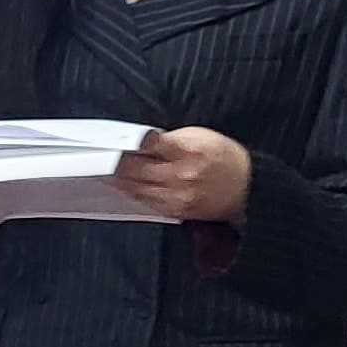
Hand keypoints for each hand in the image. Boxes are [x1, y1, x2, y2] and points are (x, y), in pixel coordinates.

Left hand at [113, 127, 251, 222]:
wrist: (249, 188)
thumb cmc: (224, 158)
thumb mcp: (201, 136)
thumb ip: (170, 139)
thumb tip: (140, 142)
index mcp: (189, 149)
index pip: (147, 143)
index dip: (126, 142)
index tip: (111, 139)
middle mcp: (182, 174)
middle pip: (135, 167)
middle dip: (114, 161)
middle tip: (97, 155)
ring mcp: (178, 195)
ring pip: (136, 187)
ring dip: (117, 178)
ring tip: (103, 170)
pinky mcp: (177, 210)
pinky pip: (145, 201)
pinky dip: (132, 191)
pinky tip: (123, 185)